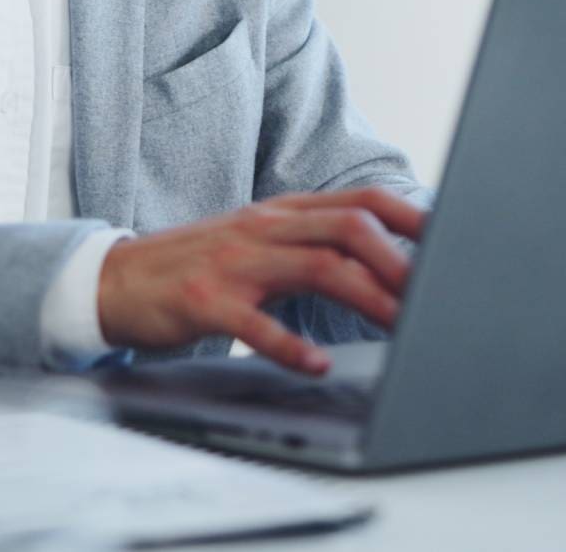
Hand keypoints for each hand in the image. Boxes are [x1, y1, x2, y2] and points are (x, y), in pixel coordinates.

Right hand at [96, 187, 426, 374]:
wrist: (115, 280)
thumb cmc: (198, 266)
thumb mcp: (257, 243)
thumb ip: (309, 246)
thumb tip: (382, 264)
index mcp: (280, 213)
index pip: (357, 201)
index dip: (407, 216)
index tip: (450, 240)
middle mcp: (262, 228)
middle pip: (345, 228)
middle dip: (398, 258)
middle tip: (434, 293)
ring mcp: (234, 262)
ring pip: (314, 268)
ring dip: (366, 296)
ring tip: (402, 325)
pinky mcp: (204, 301)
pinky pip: (256, 322)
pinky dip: (290, 345)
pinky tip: (316, 364)